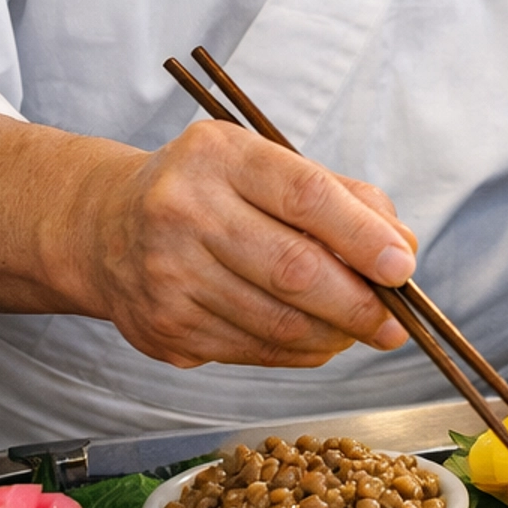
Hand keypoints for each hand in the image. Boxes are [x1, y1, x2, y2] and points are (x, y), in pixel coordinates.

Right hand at [0, 112, 417, 373]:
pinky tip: (317, 339)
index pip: (306, 197)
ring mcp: (168, 275)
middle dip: (359, 304)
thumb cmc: (209, 190)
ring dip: (334, 335)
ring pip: (277, 323)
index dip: (363, 237)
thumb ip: (342, 197)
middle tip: (396, 322)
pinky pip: (253, 351)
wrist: (103, 227)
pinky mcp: (164, 329)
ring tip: (361, 330)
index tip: (404, 267)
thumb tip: (403, 250)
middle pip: (294, 270)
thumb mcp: (265, 164)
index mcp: (218, 156)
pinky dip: (299, 352)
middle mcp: (183, 211)